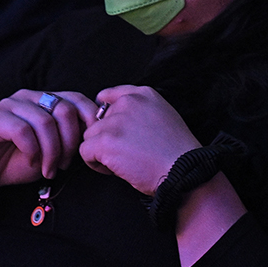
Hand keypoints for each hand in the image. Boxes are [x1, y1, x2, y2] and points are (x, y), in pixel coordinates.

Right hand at [0, 89, 95, 191]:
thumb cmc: (19, 160)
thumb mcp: (52, 151)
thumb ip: (70, 139)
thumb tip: (94, 137)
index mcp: (46, 100)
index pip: (77, 99)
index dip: (89, 121)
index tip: (89, 147)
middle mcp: (30, 97)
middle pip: (64, 110)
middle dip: (70, 142)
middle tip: (64, 164)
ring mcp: (11, 105)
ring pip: (44, 121)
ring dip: (52, 151)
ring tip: (49, 169)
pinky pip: (22, 130)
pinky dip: (33, 150)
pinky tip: (33, 162)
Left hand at [80, 85, 199, 194]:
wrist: (182, 171)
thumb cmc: (177, 153)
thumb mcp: (165, 117)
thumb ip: (140, 111)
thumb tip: (115, 119)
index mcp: (144, 94)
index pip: (109, 96)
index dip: (108, 118)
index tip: (115, 133)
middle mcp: (128, 103)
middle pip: (99, 120)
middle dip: (107, 137)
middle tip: (127, 153)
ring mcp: (115, 122)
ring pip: (90, 135)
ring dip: (101, 151)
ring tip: (122, 162)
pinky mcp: (105, 141)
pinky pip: (84, 151)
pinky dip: (95, 164)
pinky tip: (114, 170)